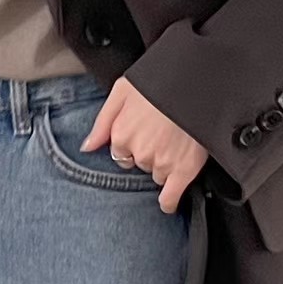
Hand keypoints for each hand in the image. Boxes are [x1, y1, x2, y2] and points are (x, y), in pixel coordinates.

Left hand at [83, 77, 208, 214]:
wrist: (195, 82)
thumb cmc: (159, 81)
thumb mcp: (122, 91)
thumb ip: (102, 122)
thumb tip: (87, 147)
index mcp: (121, 134)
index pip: (121, 153)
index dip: (133, 145)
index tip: (145, 134)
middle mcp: (139, 152)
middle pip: (139, 164)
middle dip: (148, 153)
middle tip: (164, 135)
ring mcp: (161, 162)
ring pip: (156, 175)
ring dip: (163, 165)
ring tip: (177, 144)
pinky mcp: (184, 170)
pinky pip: (170, 196)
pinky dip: (168, 201)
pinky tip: (167, 202)